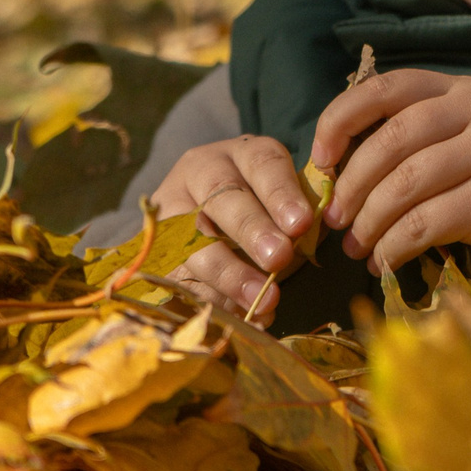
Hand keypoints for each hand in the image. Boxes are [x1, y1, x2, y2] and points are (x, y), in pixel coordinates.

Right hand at [148, 135, 315, 328]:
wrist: (199, 218)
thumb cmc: (260, 210)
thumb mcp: (283, 203)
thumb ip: (300, 217)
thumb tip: (314, 237)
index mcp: (243, 155)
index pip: (262, 163)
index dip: (281, 193)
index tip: (301, 223)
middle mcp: (202, 171)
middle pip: (223, 197)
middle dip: (252, 229)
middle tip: (279, 257)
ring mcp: (173, 207)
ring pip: (195, 239)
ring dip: (231, 273)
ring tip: (262, 299)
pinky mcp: (156, 245)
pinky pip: (180, 274)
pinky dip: (212, 298)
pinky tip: (238, 315)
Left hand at [310, 68, 470, 295]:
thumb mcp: (463, 141)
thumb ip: (414, 137)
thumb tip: (334, 166)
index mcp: (463, 90)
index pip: (389, 87)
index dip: (343, 118)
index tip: (320, 156)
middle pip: (392, 140)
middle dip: (353, 184)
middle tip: (334, 219)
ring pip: (406, 183)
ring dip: (370, 221)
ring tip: (356, 247)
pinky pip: (426, 222)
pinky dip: (394, 246)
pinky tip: (385, 261)